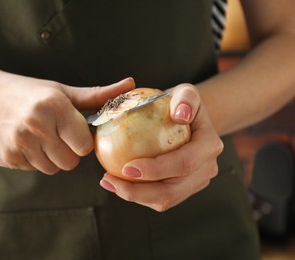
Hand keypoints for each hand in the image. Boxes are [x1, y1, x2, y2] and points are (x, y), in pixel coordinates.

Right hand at [0, 72, 134, 173]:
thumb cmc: (29, 92)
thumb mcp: (61, 91)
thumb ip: (96, 95)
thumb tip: (130, 85)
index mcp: (54, 106)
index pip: (85, 145)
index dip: (83, 141)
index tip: (75, 132)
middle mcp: (36, 124)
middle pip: (70, 162)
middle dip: (68, 152)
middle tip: (56, 135)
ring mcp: (19, 143)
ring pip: (52, 169)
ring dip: (51, 157)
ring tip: (39, 137)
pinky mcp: (7, 157)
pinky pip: (34, 169)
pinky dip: (33, 160)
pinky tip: (25, 142)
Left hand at [99, 83, 223, 211]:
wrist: (187, 118)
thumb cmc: (182, 104)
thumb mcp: (186, 92)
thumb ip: (186, 98)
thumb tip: (180, 114)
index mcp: (208, 147)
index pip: (183, 163)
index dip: (156, 170)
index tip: (127, 167)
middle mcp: (205, 169)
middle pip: (172, 191)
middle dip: (139, 192)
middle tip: (110, 180)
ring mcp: (195, 182)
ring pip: (164, 200)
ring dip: (134, 197)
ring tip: (109, 183)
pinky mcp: (182, 189)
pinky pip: (158, 198)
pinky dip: (137, 194)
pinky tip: (116, 183)